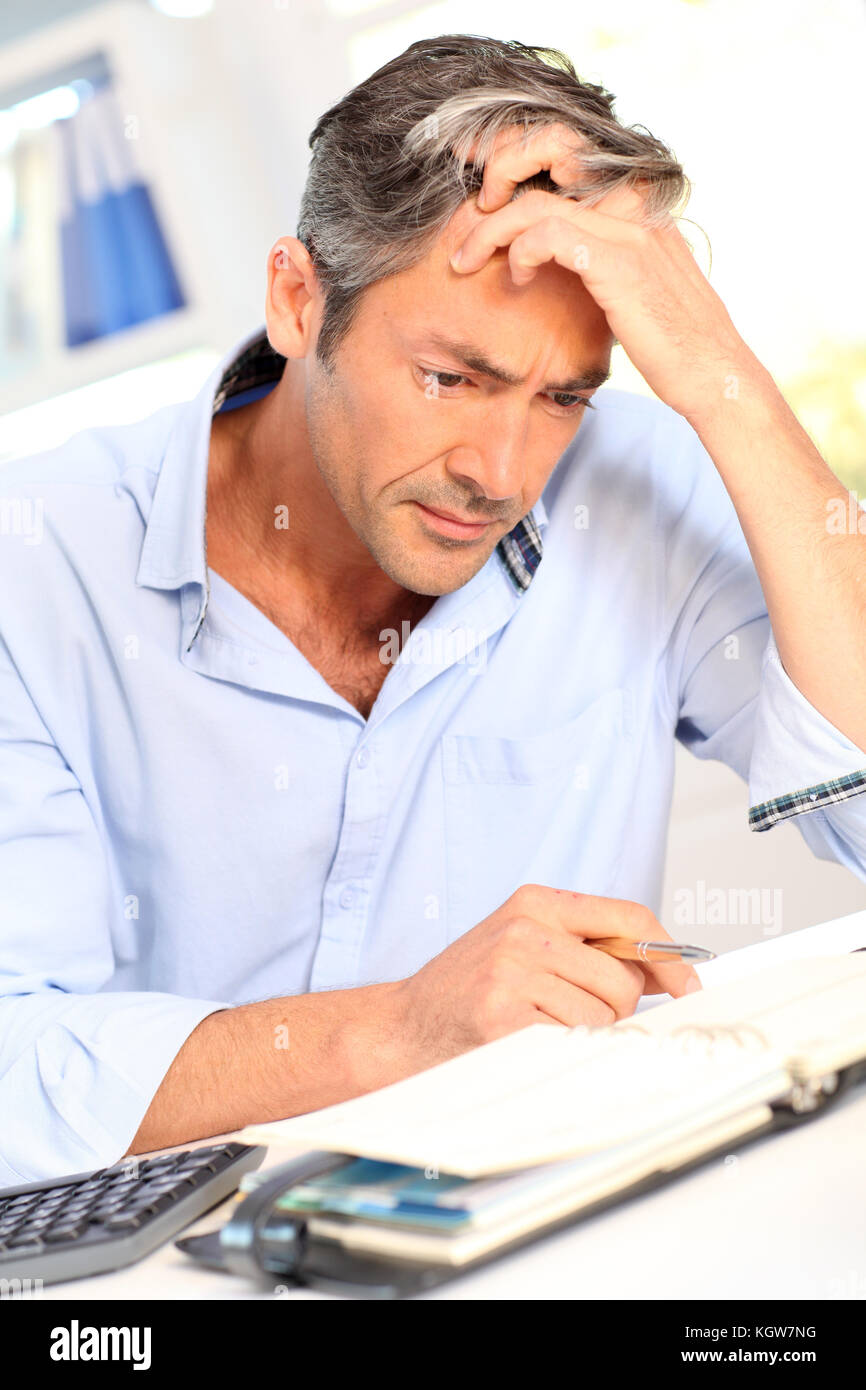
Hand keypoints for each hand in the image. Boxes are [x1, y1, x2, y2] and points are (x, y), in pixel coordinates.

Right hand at [389, 883, 701, 1069]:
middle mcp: (525, 930)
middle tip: (570, 1010)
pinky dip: (559, 1049)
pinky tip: (524, 1037)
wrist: (405, 1025)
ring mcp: (512, 972)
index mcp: (535, 901)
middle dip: (615, 1007)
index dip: (667, 954)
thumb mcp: (525, 943)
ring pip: (602, 1016)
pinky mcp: (504, 1017)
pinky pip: (572, 1041)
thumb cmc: (470, 986)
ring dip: (584, 1032)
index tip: (687, 983)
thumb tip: (666, 971)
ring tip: (539, 1023)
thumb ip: (588, 945)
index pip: (628, 916)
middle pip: (623, 977)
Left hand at [449, 123, 753, 423]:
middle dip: (495, 173)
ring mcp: (628, 229)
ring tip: (466, 260)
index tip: (483, 188)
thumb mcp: (632, 284)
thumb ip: (598, 255)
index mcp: (636, 202)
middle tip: (467, 218)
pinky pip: (548, 235)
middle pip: (549, 153)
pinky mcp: (618, 263)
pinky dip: (519, 252)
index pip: (568, 150)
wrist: (714, 374)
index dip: (517, 154)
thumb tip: (554, 251)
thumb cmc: (671, 340)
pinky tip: (516, 278)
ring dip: (488, 230)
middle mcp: (634, 203)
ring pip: (535, 200)